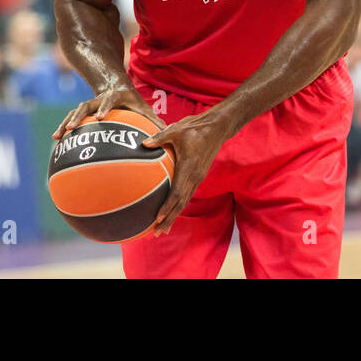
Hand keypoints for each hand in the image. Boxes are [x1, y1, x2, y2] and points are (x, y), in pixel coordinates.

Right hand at [52, 85, 158, 140]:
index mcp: (114, 97)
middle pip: (85, 105)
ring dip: (66, 122)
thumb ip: (154, 121)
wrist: (116, 87)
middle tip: (73, 128)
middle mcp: (98, 99)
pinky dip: (62, 127)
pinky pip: (70, 118)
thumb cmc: (133, 102)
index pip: (108, 100)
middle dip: (78, 116)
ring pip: (74, 112)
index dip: (104, 107)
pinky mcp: (82, 111)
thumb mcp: (144, 108)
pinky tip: (56, 140)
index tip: (100, 117)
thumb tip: (167, 135)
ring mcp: (88, 105)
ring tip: (58, 136)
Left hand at [141, 108, 234, 234]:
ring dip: (175, 215)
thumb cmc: (195, 127)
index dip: (168, 206)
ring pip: (185, 201)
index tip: (158, 216)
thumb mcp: (175, 130)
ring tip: (163, 228)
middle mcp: (195, 176)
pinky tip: (172, 210)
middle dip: (170, 218)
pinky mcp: (199, 175)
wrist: (217, 128)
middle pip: (181, 203)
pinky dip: (179, 205)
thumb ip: (159, 138)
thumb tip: (143, 144)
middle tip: (158, 232)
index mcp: (188, 167)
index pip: (177, 192)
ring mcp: (198, 177)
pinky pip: (188, 194)